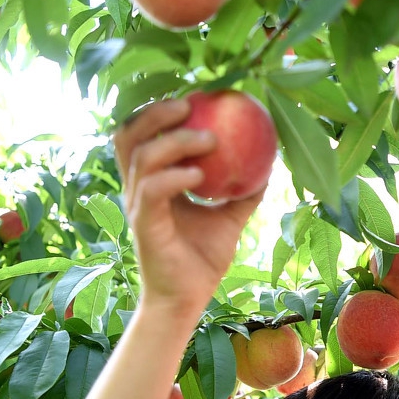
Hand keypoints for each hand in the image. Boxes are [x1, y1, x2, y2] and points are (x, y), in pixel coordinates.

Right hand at [114, 99, 265, 317]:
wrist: (187, 301)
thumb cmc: (202, 261)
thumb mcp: (229, 219)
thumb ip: (242, 193)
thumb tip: (269, 166)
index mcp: (152, 183)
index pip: (144, 135)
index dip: (159, 112)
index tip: (194, 97)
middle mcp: (138, 189)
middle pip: (129, 136)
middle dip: (155, 113)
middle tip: (191, 102)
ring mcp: (137, 206)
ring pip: (141, 157)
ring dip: (174, 141)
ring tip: (209, 138)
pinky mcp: (144, 225)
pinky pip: (152, 190)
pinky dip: (175, 176)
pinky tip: (199, 174)